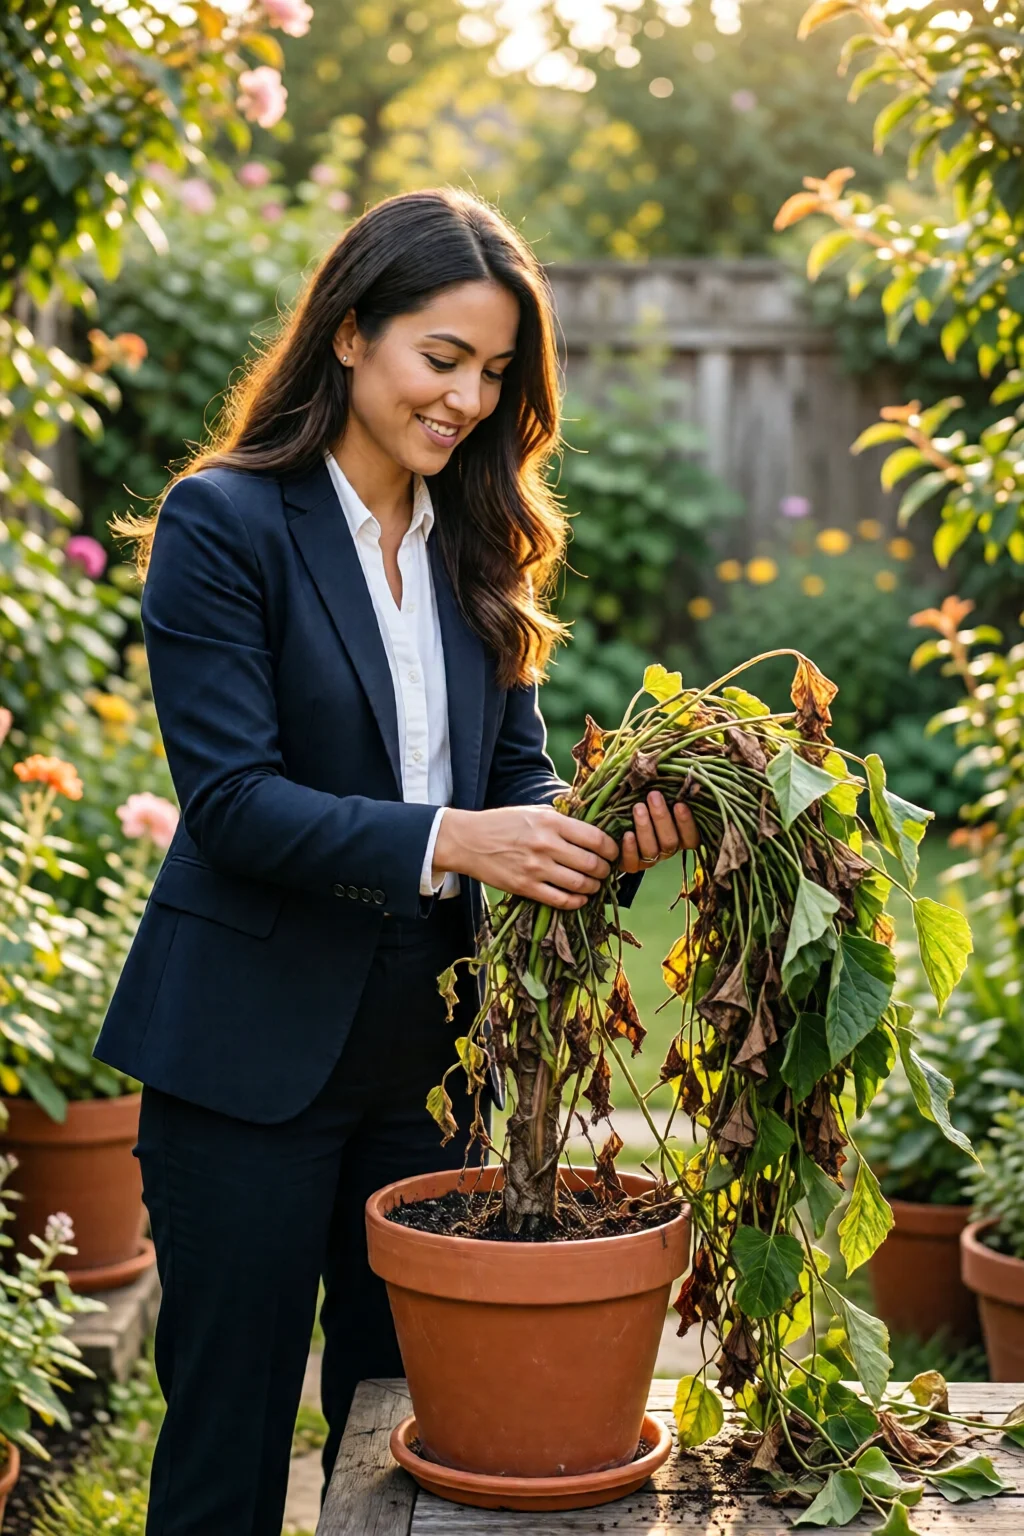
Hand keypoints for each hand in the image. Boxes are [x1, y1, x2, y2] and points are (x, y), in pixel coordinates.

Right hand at [431, 804, 620, 910]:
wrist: (469, 840)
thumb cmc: (504, 823)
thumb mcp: (535, 812)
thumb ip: (563, 820)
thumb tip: (593, 829)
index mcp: (552, 823)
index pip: (596, 838)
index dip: (612, 849)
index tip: (613, 853)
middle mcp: (547, 845)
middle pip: (592, 864)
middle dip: (605, 870)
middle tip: (605, 871)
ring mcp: (536, 868)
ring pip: (580, 884)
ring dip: (593, 887)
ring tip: (593, 885)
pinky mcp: (526, 887)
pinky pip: (560, 900)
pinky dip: (576, 902)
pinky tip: (579, 898)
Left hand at [619, 791, 698, 874]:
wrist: (617, 826)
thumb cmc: (645, 806)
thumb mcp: (657, 801)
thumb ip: (668, 794)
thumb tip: (671, 775)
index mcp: (680, 837)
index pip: (691, 837)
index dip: (687, 823)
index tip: (679, 804)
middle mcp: (667, 850)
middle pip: (670, 842)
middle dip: (661, 818)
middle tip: (653, 795)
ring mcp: (649, 859)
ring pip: (651, 850)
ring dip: (645, 828)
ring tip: (638, 807)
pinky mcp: (631, 865)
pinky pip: (632, 862)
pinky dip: (630, 848)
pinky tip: (627, 834)